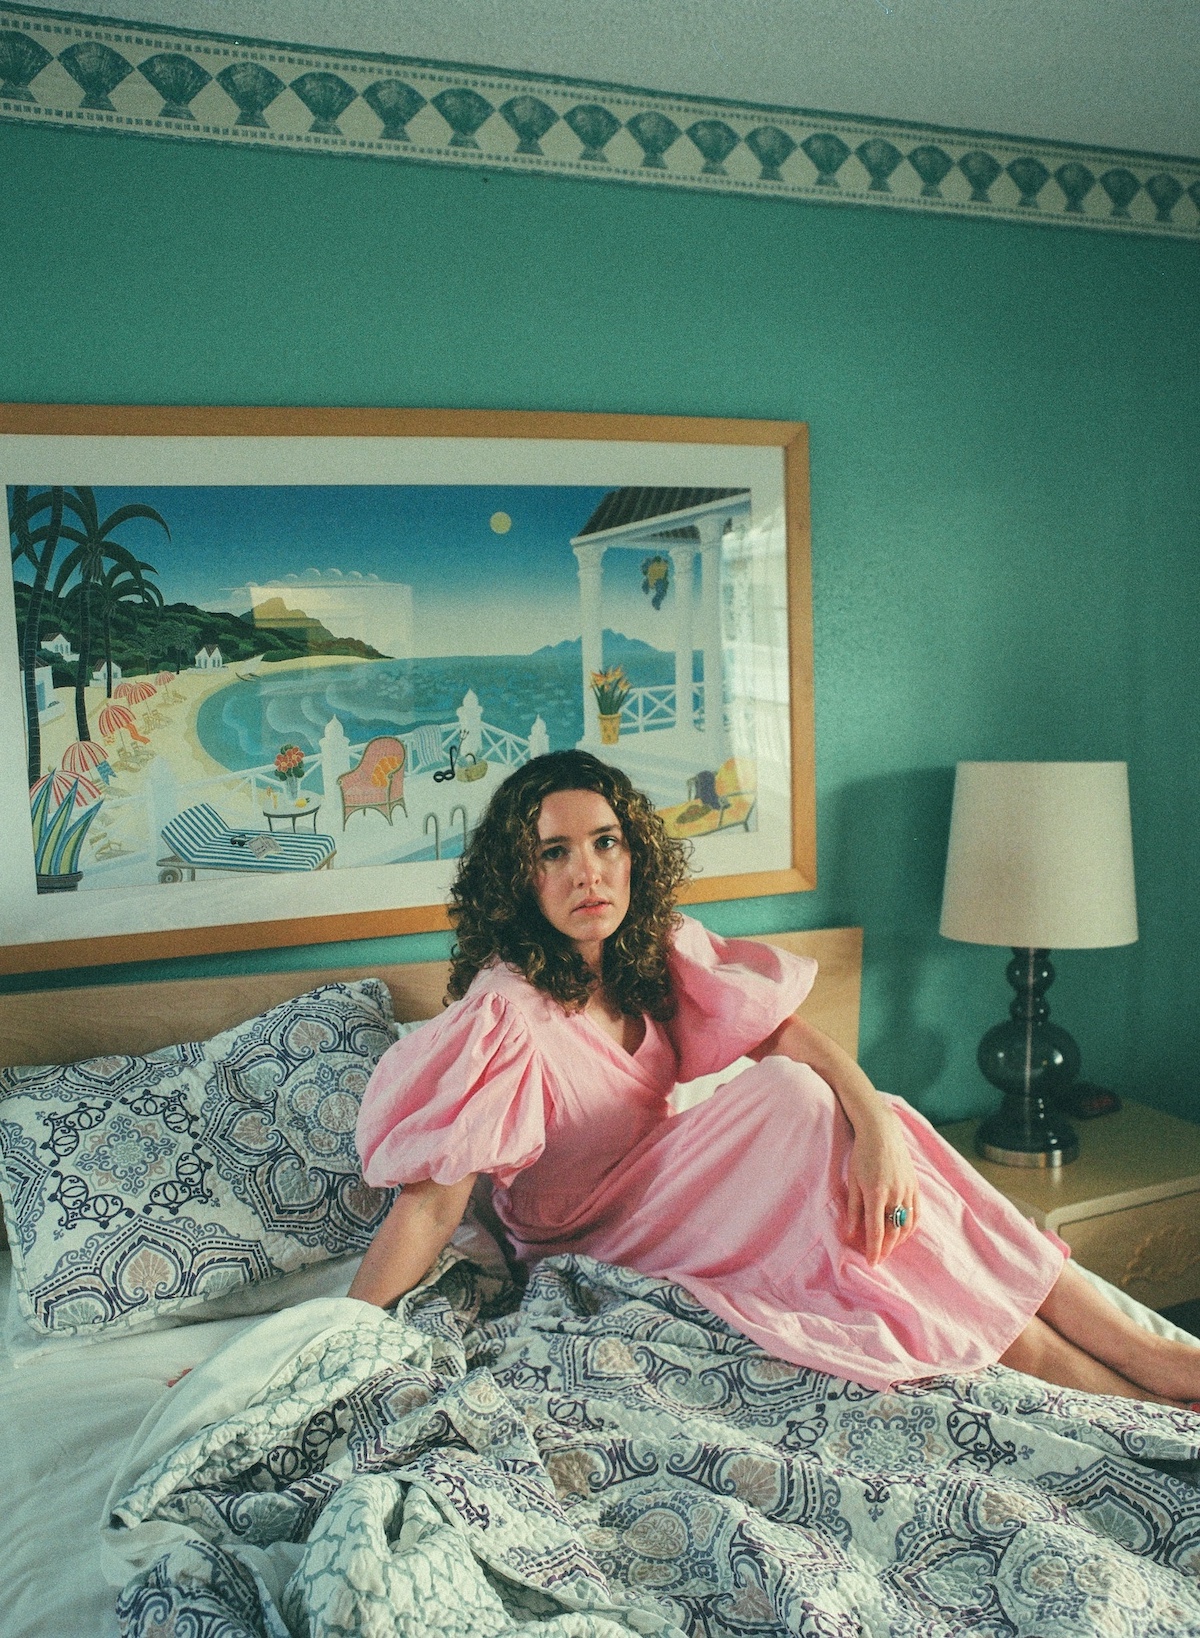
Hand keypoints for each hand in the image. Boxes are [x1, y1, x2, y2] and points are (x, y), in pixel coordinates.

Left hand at [844, 1110, 919, 1264]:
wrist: (882, 1132)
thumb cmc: (862, 1154)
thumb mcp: (853, 1180)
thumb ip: (853, 1208)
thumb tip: (851, 1233)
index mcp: (876, 1193)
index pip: (876, 1230)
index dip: (874, 1249)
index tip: (871, 1263)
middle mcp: (895, 1194)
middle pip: (893, 1231)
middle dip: (886, 1248)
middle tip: (880, 1259)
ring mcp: (907, 1190)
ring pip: (906, 1224)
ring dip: (899, 1240)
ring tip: (890, 1248)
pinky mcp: (915, 1185)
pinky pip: (916, 1212)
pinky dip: (911, 1226)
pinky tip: (904, 1232)